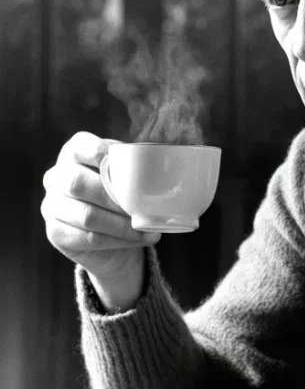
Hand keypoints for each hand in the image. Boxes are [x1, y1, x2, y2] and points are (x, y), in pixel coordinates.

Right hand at [41, 132, 158, 309]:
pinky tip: (137, 239)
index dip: (102, 155)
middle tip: (141, 208)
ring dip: (121, 224)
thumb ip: (139, 168)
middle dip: (114, 197)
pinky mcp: (55, 233)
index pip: (81, 148)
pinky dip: (118, 240)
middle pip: (77, 183)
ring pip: (86, 215)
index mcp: (73, 153)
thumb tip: (168, 167)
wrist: (113, 237)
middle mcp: (56, 176)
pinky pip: (87, 238)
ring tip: (145, 228)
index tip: (129, 168)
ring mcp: (51, 206)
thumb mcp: (130, 177)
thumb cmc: (124, 196)